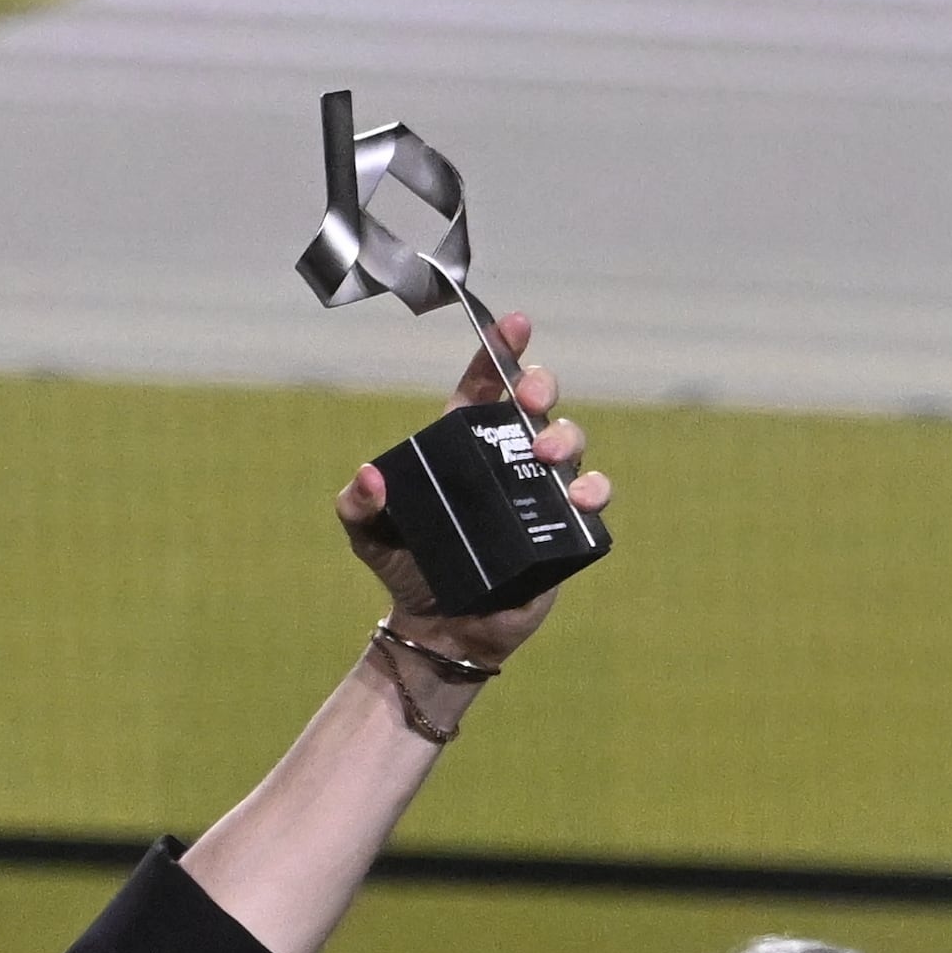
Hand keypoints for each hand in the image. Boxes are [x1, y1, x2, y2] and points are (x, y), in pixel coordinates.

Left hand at [338, 311, 608, 673]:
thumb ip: (357, 502)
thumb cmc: (406, 568)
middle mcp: (507, 460)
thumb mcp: (367, 533)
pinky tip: (581, 497)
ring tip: (545, 457)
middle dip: (540, 385)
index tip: (512, 324)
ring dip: (564, 438)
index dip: (500, 350)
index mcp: (463, 444)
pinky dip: (594, 493)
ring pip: (569, 444)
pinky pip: (590, 502)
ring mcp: (539, 494)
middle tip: (529, 399)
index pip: (485, 385)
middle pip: (535, 403)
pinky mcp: (564, 534)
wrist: (438, 628)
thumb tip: (369, 476)